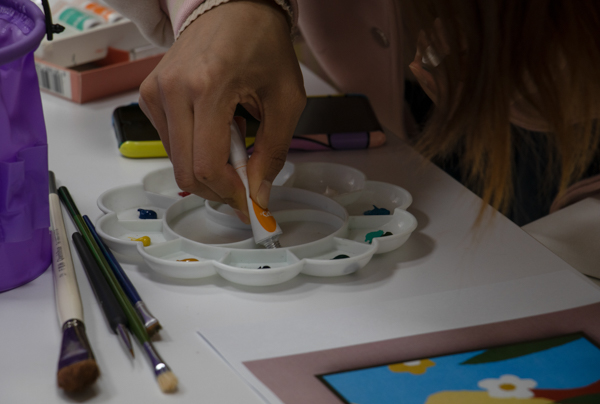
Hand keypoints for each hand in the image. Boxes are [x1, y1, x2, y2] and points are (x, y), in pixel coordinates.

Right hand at [139, 0, 305, 221]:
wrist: (234, 6)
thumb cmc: (263, 44)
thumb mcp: (285, 100)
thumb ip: (273, 152)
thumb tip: (259, 193)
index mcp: (207, 87)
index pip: (206, 165)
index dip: (230, 194)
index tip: (249, 204)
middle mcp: (172, 90)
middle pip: (186, 171)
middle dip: (219, 188)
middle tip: (246, 185)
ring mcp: (155, 92)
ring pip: (176, 160)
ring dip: (209, 167)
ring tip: (236, 141)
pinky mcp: (149, 95)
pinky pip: (170, 143)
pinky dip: (196, 150)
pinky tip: (217, 129)